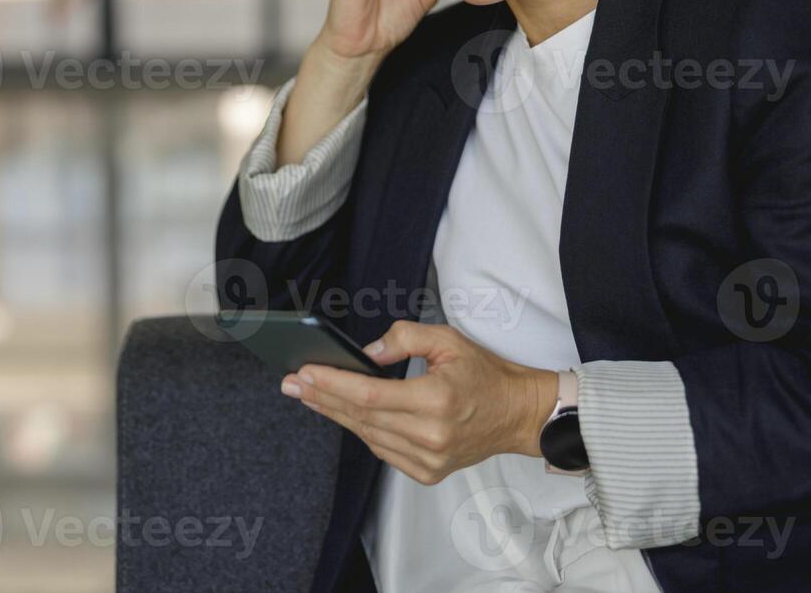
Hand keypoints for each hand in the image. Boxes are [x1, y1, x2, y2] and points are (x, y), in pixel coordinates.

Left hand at [280, 320, 558, 485]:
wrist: (518, 414)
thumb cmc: (486, 375)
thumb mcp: (448, 340)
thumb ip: (404, 338)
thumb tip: (366, 354)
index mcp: (436, 400)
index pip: (370, 394)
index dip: (333, 384)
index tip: (304, 373)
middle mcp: (431, 435)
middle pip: (362, 416)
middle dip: (321, 397)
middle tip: (292, 383)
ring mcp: (429, 459)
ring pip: (368, 436)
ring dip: (336, 414)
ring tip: (309, 395)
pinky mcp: (428, 472)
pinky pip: (383, 451)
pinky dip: (362, 431)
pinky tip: (344, 414)